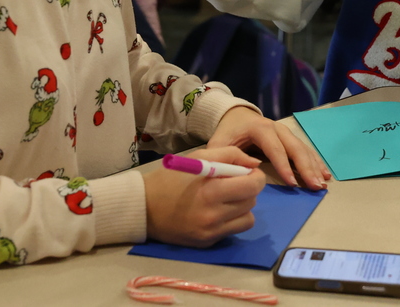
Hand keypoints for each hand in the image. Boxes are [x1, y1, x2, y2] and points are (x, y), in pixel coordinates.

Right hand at [143, 146, 265, 246]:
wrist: (143, 208)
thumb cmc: (170, 178)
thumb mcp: (199, 157)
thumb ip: (231, 155)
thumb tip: (254, 164)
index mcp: (211, 191)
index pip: (252, 186)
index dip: (256, 176)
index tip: (247, 172)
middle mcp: (214, 216)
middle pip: (252, 201)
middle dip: (249, 189)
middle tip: (235, 183)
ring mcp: (211, 233)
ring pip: (248, 218)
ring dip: (242, 206)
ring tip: (226, 198)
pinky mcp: (208, 243)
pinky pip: (233, 230)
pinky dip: (231, 220)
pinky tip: (217, 211)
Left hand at [209, 106, 329, 189]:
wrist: (236, 115)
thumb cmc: (228, 132)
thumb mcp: (219, 142)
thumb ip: (224, 157)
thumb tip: (238, 174)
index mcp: (260, 128)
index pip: (275, 148)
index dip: (283, 166)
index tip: (291, 184)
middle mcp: (277, 128)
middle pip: (295, 148)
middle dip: (306, 168)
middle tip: (314, 186)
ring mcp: (286, 132)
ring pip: (303, 149)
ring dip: (314, 166)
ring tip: (322, 183)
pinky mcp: (290, 138)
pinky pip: (306, 150)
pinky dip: (316, 162)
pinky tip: (324, 174)